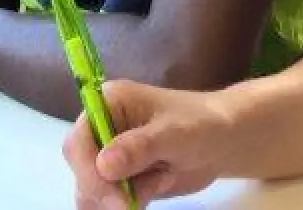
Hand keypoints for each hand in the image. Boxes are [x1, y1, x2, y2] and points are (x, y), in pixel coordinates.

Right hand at [64, 80, 238, 208]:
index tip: (114, 197)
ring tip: (159, 181)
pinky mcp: (118, 178)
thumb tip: (104, 165)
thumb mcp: (176, 133)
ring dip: (120, 198)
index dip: (89, 171)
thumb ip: (141, 147)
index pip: (79, 141)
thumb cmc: (202, 125)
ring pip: (90, 189)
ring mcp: (108, 154)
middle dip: (105, 190)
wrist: (223, 142)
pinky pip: (105, 202)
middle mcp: (101, 127)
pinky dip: (127, 204)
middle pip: (81, 168)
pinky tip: (157, 186)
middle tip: (134, 203)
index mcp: (107, 103)